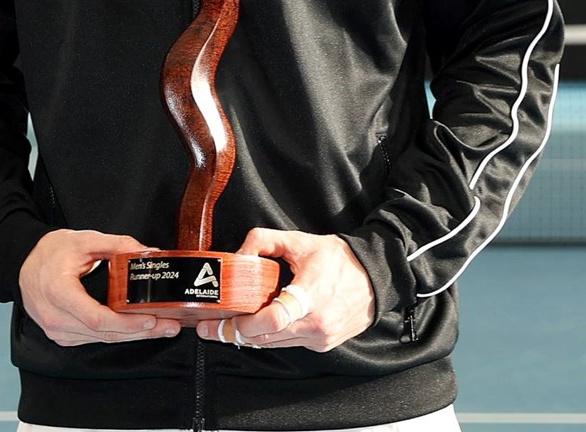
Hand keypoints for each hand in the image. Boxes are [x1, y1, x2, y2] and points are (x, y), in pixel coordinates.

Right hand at [18, 230, 182, 346]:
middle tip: (168, 327)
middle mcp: (54, 317)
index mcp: (58, 293)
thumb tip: (147, 252)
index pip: (97, 318)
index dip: (127, 323)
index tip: (151, 318)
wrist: (23, 262)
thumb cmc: (49, 251)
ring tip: (159, 328)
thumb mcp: (83, 240)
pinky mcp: (60, 335)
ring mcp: (56, 330)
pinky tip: (134, 330)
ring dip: (131, 336)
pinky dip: (115, 335)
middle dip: (139, 332)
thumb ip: (117, 244)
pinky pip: (92, 339)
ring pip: (100, 340)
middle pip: (103, 334)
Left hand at [196, 229, 375, 352]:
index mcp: (311, 295)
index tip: (223, 318)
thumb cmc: (340, 260)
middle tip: (209, 327)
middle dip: (234, 333)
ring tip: (224, 328)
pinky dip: (270, 337)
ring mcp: (320, 337)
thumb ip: (263, 241)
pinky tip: (255, 327)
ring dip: (248, 338)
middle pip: (266, 337)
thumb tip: (237, 256)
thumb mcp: (299, 241)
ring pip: (274, 345)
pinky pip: (288, 344)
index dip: (245, 323)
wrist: (376, 278)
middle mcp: (316, 323)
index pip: (274, 319)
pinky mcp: (322, 344)